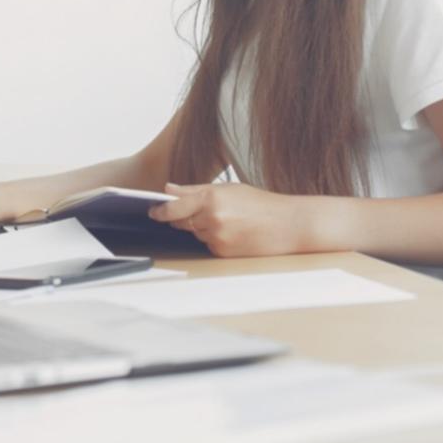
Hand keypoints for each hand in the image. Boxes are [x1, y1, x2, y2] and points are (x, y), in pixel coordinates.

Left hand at [147, 182, 311, 256]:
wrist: (289, 226)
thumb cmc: (261, 204)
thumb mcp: (229, 189)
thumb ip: (195, 190)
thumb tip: (168, 189)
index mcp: (211, 198)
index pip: (173, 206)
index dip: (160, 210)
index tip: (152, 211)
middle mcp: (211, 219)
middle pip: (181, 221)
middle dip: (183, 218)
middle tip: (199, 212)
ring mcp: (216, 238)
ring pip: (195, 234)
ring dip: (201, 228)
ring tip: (228, 220)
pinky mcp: (223, 253)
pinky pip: (208, 246)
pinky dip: (214, 239)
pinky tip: (233, 233)